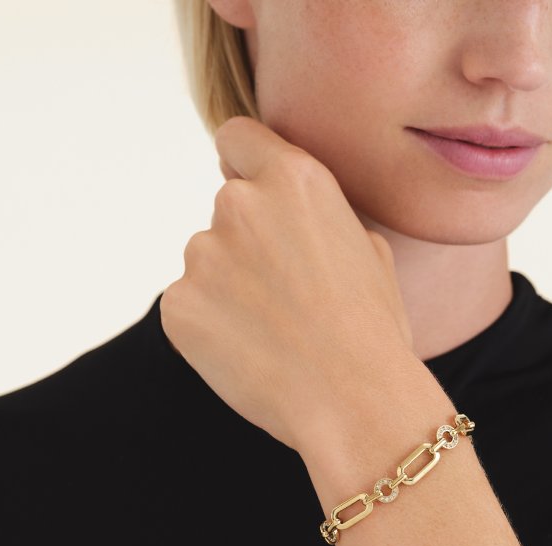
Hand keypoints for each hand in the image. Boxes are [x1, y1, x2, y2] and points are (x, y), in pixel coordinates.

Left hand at [160, 116, 417, 452]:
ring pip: (208, 262)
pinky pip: (189, 306)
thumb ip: (322, 218)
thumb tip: (296, 219)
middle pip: (228, 209)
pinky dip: (211, 327)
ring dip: (230, 288)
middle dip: (248, 242)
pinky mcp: (177, 305)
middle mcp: (240, 203)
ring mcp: (202, 254)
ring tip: (275, 332)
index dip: (243, 162)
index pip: (237, 137)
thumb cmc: (374, 331)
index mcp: (295, 180)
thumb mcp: (370, 252)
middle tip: (287, 294)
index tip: (252, 191)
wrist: (354, 401)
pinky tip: (251, 353)